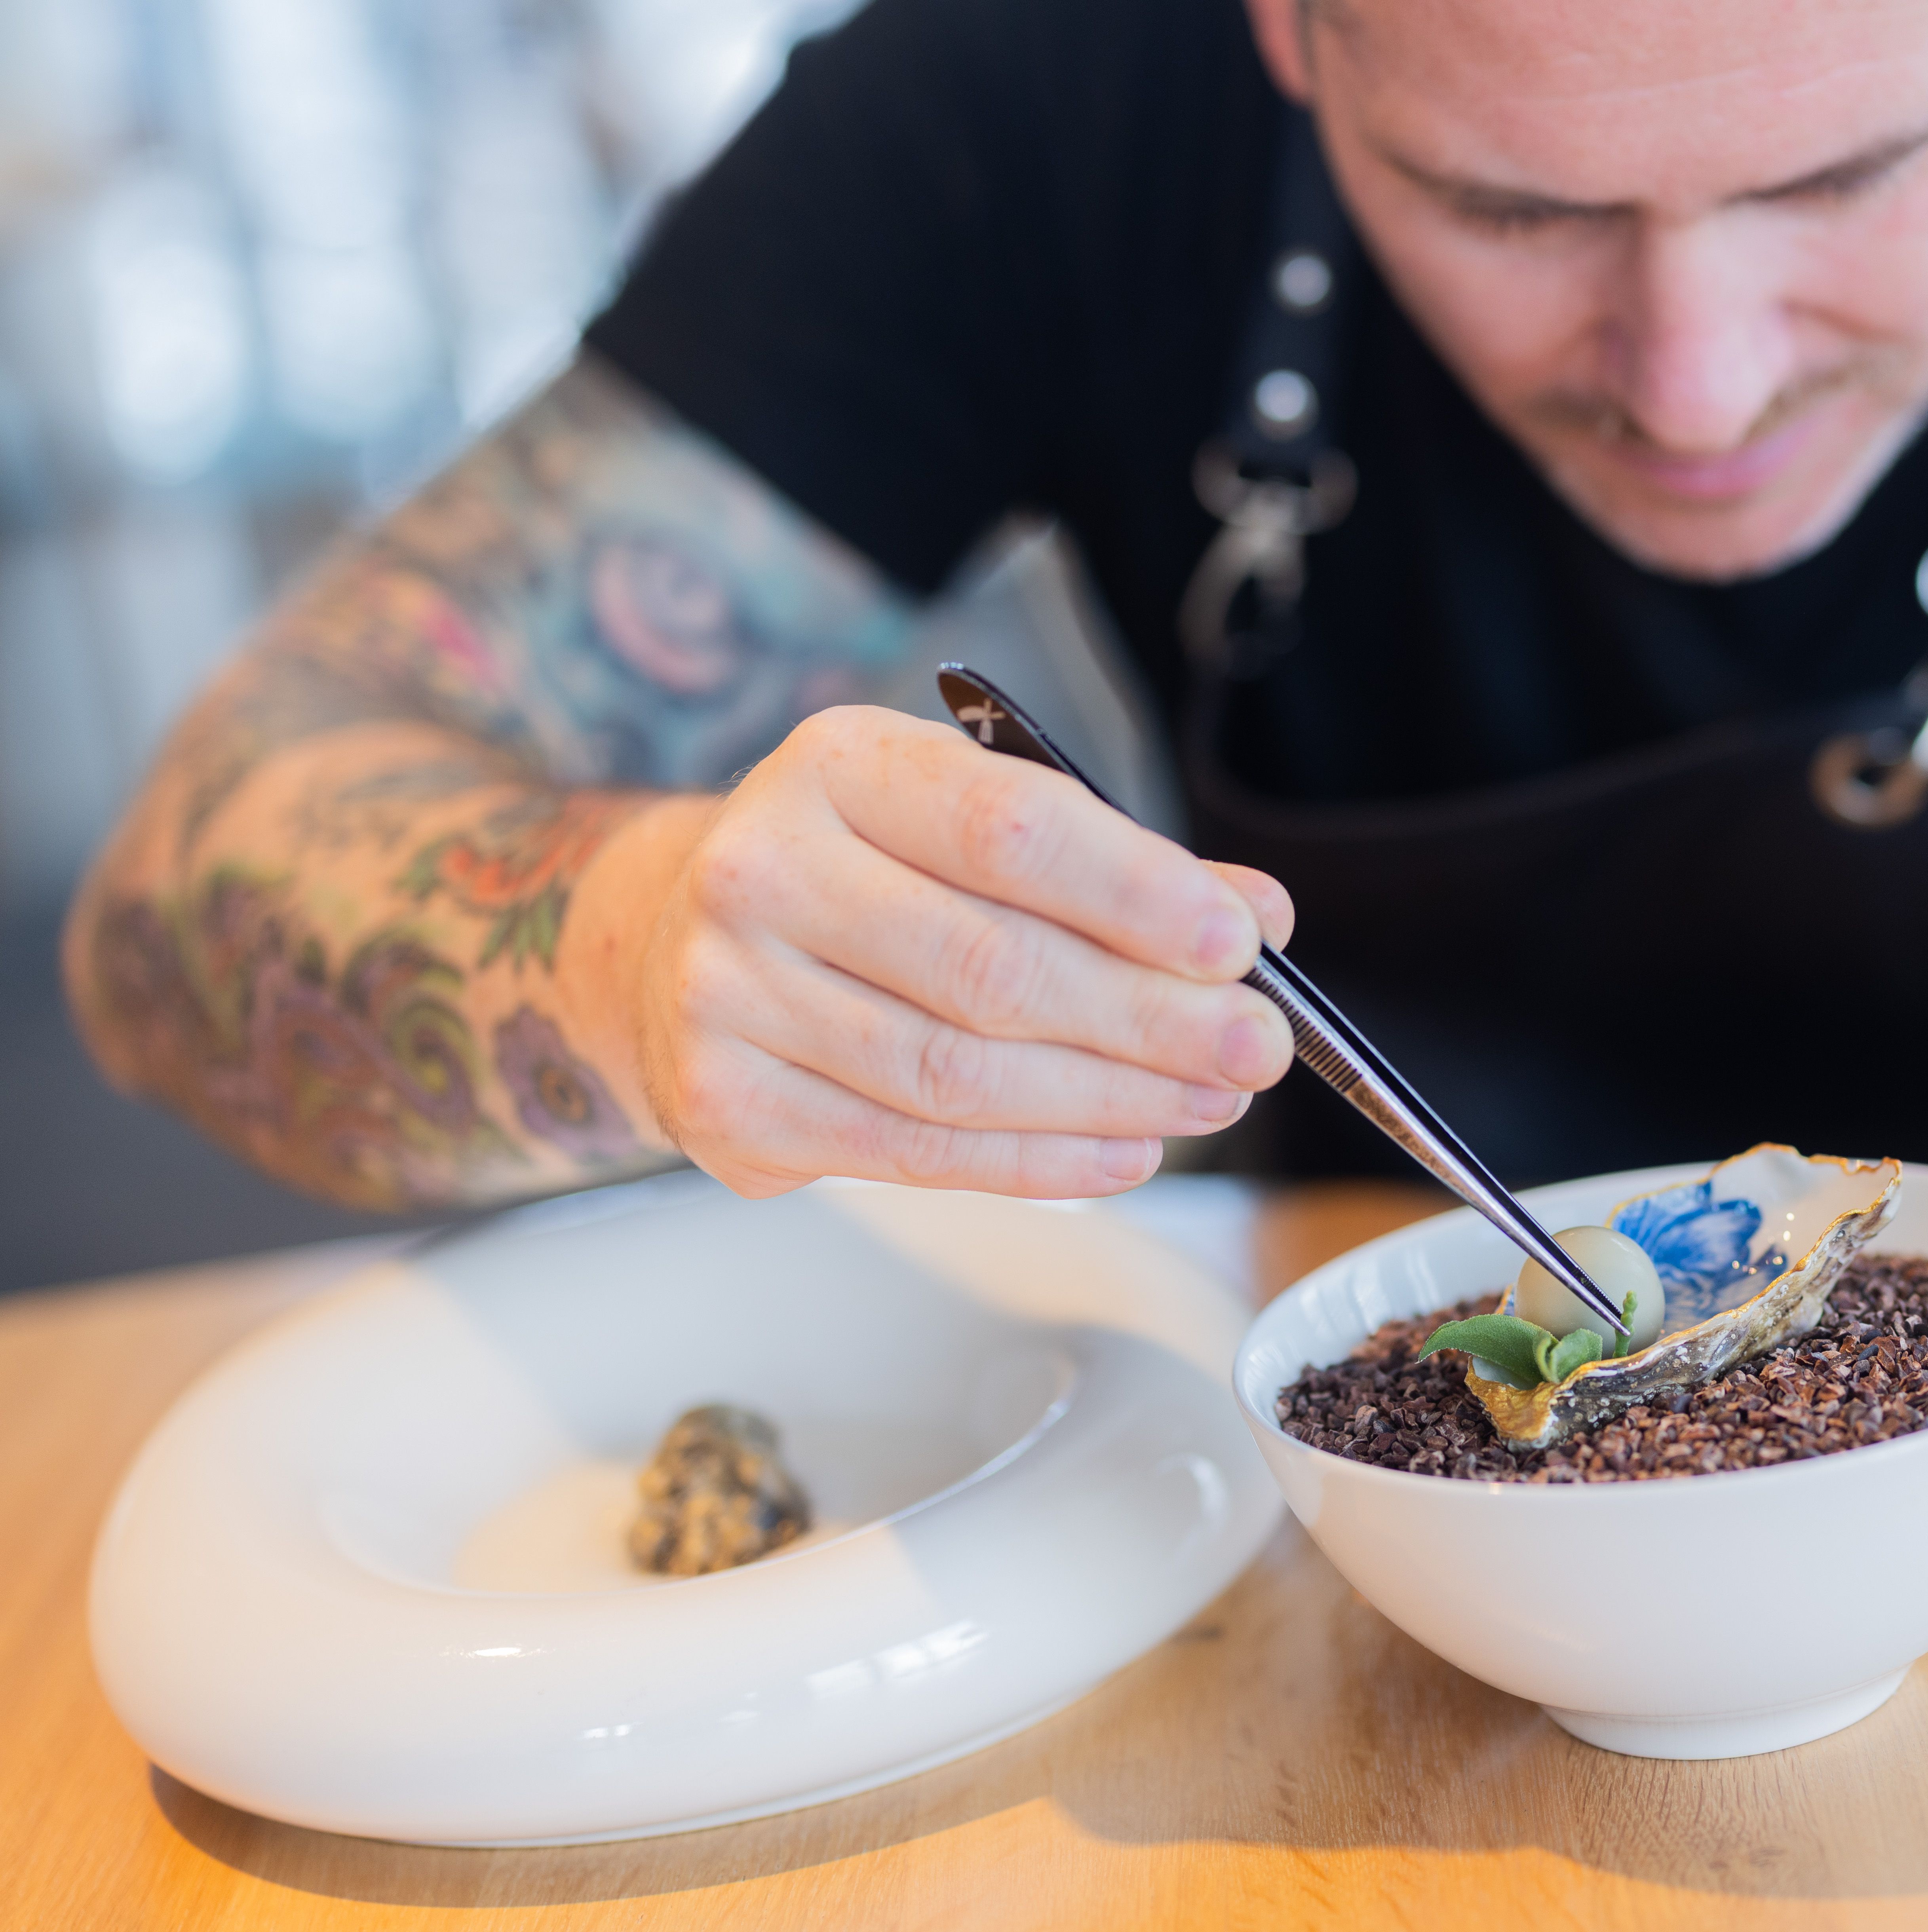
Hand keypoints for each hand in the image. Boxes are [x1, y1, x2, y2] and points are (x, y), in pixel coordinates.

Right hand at [591, 706, 1294, 1198]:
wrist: (665, 939)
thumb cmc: (852, 873)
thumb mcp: (968, 820)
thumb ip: (1113, 865)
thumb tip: (1256, 919)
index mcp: (837, 768)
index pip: (1012, 830)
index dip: (1138, 895)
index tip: (1240, 942)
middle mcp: (765, 870)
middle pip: (996, 970)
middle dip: (1152, 1020)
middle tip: (1254, 1048)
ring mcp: (732, 994)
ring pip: (961, 1076)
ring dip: (1111, 1100)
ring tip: (1207, 1100)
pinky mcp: (731, 1104)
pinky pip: (917, 1151)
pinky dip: (1039, 1162)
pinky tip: (1124, 1148)